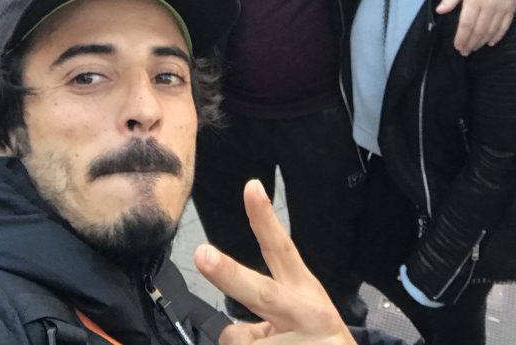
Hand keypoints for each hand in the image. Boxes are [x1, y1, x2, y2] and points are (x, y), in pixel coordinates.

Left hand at [194, 180, 355, 344]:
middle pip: (262, 293)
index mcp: (303, 289)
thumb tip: (236, 333)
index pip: (281, 248)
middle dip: (230, 274)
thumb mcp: (298, 317)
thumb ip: (267, 309)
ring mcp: (305, 339)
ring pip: (242, 340)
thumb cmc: (313, 338)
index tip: (251, 186)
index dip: (264, 219)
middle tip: (202, 255)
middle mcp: (306, 311)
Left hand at [435, 0, 515, 55]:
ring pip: (491, 30)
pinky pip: (504, 26)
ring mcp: (501, 8)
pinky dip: (497, 36)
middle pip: (478, 30)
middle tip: (465, 51)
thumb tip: (439, 11)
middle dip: (470, 43)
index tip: (458, 46)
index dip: (461, 38)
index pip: (466, 24)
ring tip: (474, 48)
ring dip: (482, 41)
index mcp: (473, 0)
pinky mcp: (510, 8)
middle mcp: (488, 7)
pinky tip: (490, 42)